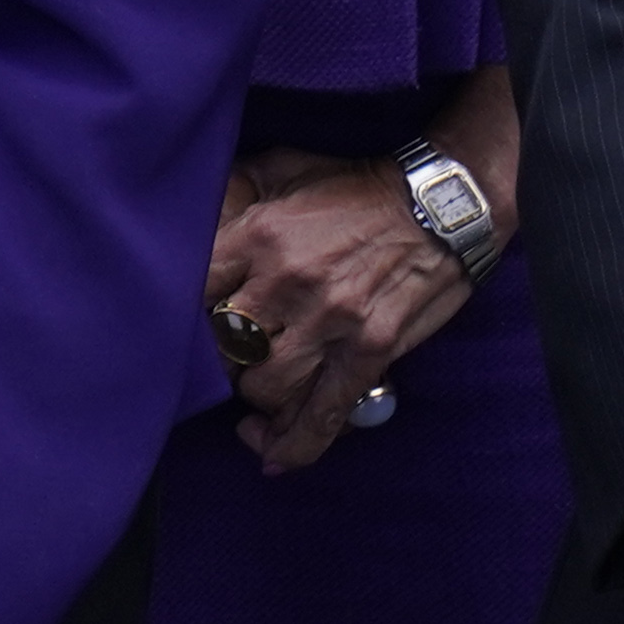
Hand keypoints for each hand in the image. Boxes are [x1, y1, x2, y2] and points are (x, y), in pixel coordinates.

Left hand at [204, 150, 482, 471]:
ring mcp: (331, 322)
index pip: (194, 291)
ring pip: (264, 385)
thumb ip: (235, 190)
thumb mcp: (285, 168)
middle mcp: (289, 282)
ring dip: (253, 395)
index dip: (182, 315)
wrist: (441, 206)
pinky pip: (323, 413)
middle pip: (223, 344)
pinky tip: (272, 455)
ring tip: (256, 388)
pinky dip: (294, 443)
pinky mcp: (369, 352)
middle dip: (217, 358)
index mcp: (260, 235)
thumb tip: (193, 212)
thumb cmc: (354, 186)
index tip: (184, 324)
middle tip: (225, 357)